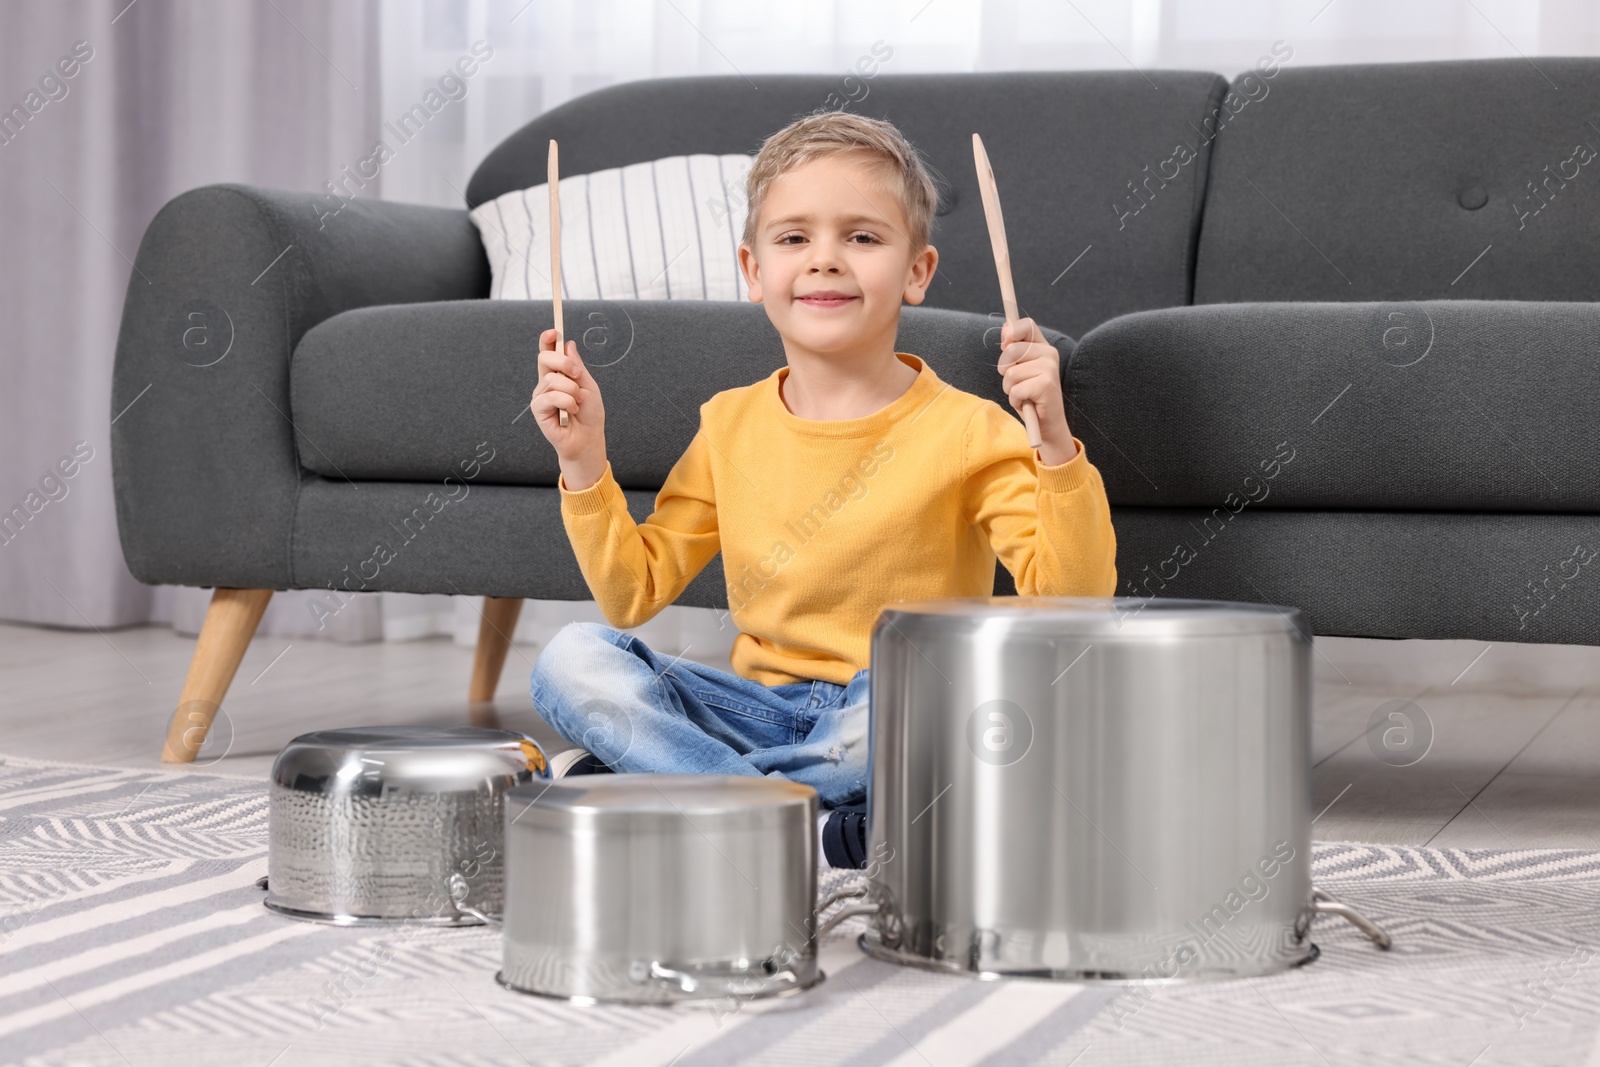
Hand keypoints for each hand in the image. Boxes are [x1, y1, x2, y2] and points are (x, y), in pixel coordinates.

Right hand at [532, 328, 607, 489]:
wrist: (588, 439)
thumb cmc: (589, 415)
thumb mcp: (589, 386)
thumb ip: (577, 366)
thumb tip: (568, 344)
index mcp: (557, 374)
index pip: (547, 352)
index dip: (547, 340)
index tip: (554, 332)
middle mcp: (546, 383)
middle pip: (544, 358)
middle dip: (563, 362)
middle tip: (577, 375)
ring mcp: (541, 396)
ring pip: (552, 380)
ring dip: (571, 391)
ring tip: (577, 403)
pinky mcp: (538, 410)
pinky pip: (551, 397)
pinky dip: (567, 402)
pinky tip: (570, 412)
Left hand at [998, 317, 1075, 465]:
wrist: (1047, 425)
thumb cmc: (1030, 397)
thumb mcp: (1019, 371)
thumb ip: (1013, 350)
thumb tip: (1005, 329)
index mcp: (1043, 347)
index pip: (1026, 325)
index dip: (1011, 332)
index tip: (1005, 344)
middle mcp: (1049, 354)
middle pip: (1011, 350)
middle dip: (1005, 371)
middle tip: (1016, 384)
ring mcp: (1049, 368)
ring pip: (1010, 373)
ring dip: (1010, 389)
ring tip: (1023, 395)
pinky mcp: (1046, 384)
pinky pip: (1015, 389)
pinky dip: (1015, 400)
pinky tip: (1027, 403)